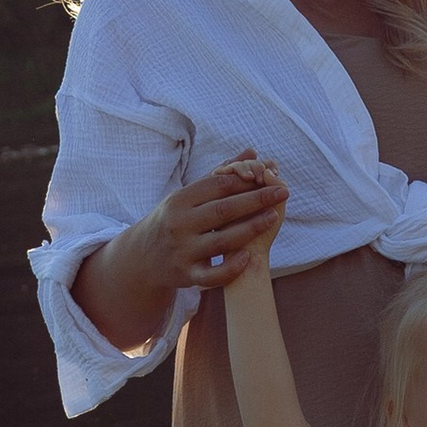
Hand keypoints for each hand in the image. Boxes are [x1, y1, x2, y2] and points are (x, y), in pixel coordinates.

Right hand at [158, 153, 286, 287]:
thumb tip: (252, 152)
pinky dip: (231, 267)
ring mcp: (182, 250)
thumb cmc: (175, 219)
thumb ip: (221, 174)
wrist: (144, 257)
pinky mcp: (186, 274)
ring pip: (222, 240)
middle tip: (283, 192)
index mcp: (180, 200)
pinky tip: (249, 256)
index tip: (269, 176)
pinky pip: (212, 274)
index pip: (217, 186)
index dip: (245, 181)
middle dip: (255, 200)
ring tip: (273, 217)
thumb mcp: (189, 196)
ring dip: (250, 228)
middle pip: (223, 210)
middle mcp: (180, 224)